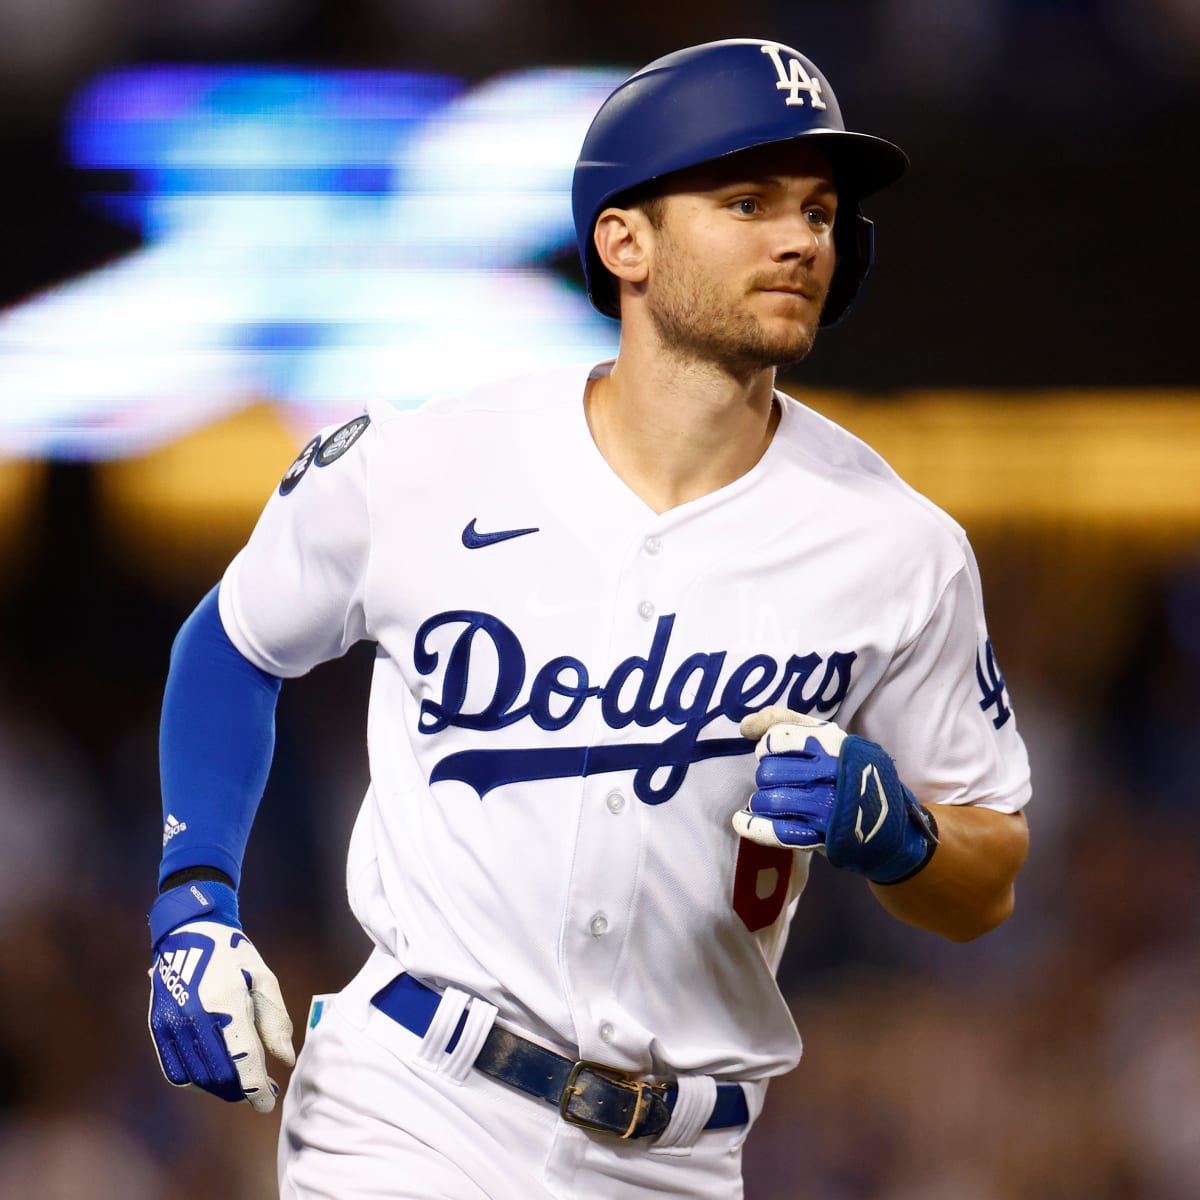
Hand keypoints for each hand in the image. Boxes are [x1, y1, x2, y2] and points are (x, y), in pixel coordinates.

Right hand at [148, 882, 293, 1112]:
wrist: (188, 931)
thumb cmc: (234, 954)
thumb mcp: (263, 978)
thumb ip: (275, 1021)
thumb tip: (285, 1060)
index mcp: (226, 1001)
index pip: (243, 1059)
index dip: (257, 1088)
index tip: (269, 1103)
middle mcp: (194, 1016)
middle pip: (219, 1074)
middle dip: (242, 1091)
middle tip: (262, 1092)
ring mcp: (171, 1023)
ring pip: (197, 1077)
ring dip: (221, 1089)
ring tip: (243, 1086)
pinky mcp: (157, 1028)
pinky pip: (175, 1071)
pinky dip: (196, 1082)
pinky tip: (215, 1077)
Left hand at [732, 705, 938, 883]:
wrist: (892, 821)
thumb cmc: (853, 771)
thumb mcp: (830, 737)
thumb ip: (787, 721)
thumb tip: (745, 725)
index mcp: (832, 743)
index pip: (776, 738)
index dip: (766, 746)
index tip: (772, 753)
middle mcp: (830, 772)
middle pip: (768, 771)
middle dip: (765, 776)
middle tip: (777, 780)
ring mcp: (827, 807)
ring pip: (769, 800)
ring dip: (761, 801)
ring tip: (771, 801)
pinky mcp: (822, 836)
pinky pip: (776, 831)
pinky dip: (753, 826)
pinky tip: (742, 821)